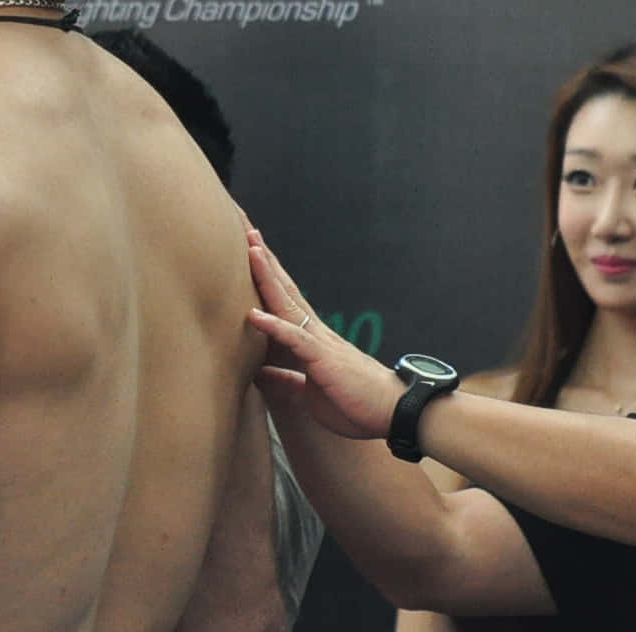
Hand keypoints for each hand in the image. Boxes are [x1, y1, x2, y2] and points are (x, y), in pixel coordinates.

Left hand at [245, 235, 404, 442]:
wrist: (392, 413)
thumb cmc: (354, 402)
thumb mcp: (309, 393)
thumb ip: (285, 380)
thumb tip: (258, 374)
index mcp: (308, 336)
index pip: (280, 295)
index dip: (261, 270)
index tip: (245, 244)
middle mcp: (313, 329)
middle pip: (282, 285)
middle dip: (262, 255)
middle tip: (243, 222)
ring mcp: (318, 340)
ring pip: (287, 301)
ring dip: (267, 274)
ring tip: (250, 247)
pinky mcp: (323, 359)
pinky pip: (295, 339)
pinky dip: (273, 325)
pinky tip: (253, 314)